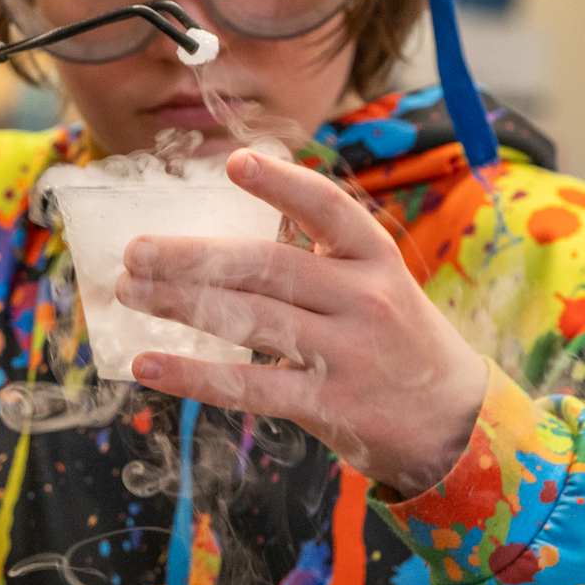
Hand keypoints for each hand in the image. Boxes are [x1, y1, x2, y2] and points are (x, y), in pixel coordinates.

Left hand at [119, 149, 490, 497]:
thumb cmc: (396, 339)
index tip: (235, 161)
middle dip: (192, 256)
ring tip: (129, 293)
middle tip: (135, 250)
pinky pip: (248, 387)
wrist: (454, 423)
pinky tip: (148, 364)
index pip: (328, 209)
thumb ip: (318, 256)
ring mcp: (346, 354)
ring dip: (180, 304)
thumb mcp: (377, 283)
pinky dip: (192, 375)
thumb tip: (227, 230)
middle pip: (266, 267)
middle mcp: (363, 300)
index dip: (282, 185)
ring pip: (250, 320)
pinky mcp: (327, 406)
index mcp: (375, 258)